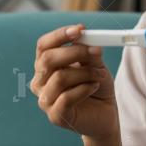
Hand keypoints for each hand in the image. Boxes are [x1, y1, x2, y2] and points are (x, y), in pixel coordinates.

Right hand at [31, 23, 119, 141]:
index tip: (80, 29)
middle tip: (97, 51)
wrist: (104, 113)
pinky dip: (85, 89)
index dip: (60, 35)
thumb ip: (88, 52)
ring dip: (86, 73)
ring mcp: (45, 100)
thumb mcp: (95, 64)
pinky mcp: (55, 115)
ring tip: (100, 75)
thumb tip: (86, 38)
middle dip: (75, 52)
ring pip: (60, 78)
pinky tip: (94, 87)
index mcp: (45, 65)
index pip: (43, 45)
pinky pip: (67, 97)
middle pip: (47, 59)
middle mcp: (40, 81)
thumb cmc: (96, 85)